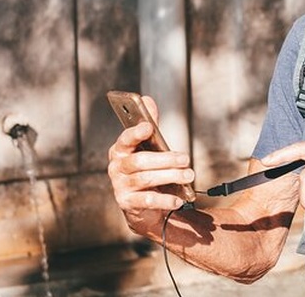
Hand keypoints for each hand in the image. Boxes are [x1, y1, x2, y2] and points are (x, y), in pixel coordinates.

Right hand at [107, 96, 194, 229]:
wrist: (142, 204)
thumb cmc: (147, 170)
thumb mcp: (149, 147)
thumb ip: (150, 124)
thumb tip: (147, 100)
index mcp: (120, 150)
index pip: (125, 139)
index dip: (136, 133)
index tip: (149, 127)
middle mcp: (116, 167)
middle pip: (140, 161)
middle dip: (166, 159)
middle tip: (186, 159)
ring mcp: (120, 186)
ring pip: (145, 179)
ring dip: (170, 176)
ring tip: (188, 176)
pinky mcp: (127, 203)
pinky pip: (147, 200)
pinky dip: (165, 199)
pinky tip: (178, 199)